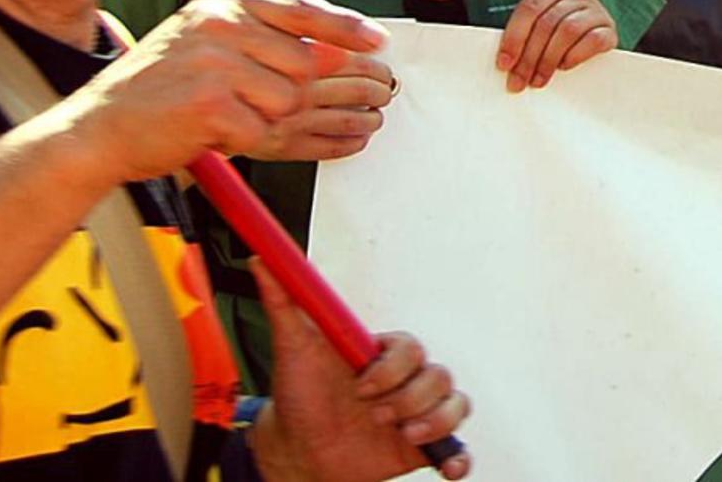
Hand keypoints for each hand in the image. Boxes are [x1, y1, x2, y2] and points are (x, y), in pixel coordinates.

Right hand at [59, 0, 385, 183]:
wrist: (98, 128)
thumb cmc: (156, 90)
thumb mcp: (206, 43)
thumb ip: (262, 42)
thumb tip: (336, 54)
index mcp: (224, 4)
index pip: (301, 8)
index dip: (345, 27)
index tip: (378, 42)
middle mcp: (221, 25)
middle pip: (307, 59)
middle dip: (341, 87)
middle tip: (374, 99)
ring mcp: (214, 64)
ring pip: (288, 99)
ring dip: (285, 122)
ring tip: (279, 125)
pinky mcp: (209, 106)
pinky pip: (261, 131)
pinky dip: (254, 142)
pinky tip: (246, 140)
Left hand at [251, 258, 471, 481]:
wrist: (299, 450)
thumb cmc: (299, 393)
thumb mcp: (292, 347)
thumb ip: (283, 301)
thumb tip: (263, 261)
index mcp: (383, 354)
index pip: (410, 348)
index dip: (391, 369)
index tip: (360, 387)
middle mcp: (405, 380)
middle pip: (438, 376)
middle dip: (408, 399)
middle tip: (375, 415)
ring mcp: (416, 412)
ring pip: (454, 405)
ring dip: (433, 422)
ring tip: (401, 436)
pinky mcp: (420, 446)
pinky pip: (456, 448)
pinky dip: (459, 457)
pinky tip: (449, 469)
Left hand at [495, 0, 616, 93]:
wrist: (596, 36)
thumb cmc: (561, 33)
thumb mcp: (542, 26)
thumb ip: (526, 36)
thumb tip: (506, 63)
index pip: (530, 8)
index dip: (514, 37)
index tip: (504, 64)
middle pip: (547, 23)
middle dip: (529, 57)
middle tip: (518, 81)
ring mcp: (596, 10)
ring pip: (567, 31)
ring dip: (548, 60)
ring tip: (538, 80)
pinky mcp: (610, 30)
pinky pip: (592, 41)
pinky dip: (574, 56)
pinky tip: (564, 67)